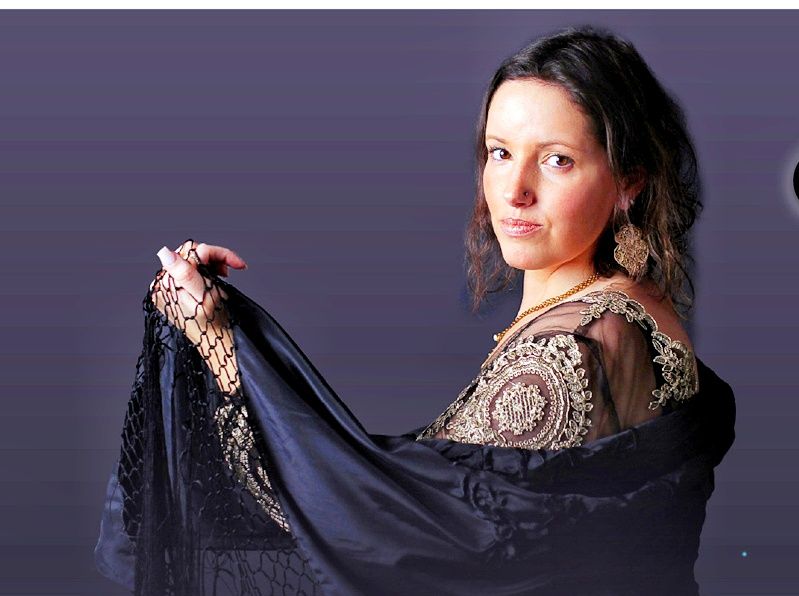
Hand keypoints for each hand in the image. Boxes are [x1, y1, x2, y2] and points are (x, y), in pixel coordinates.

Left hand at [149, 239, 247, 394]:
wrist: (217, 346)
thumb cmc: (213, 324)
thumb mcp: (202, 297)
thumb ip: (184, 274)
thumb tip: (163, 252)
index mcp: (165, 285)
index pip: (190, 252)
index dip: (217, 255)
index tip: (238, 266)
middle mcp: (163, 284)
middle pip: (190, 254)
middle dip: (214, 259)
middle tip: (229, 273)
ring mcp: (170, 287)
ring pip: (193, 260)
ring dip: (212, 264)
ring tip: (225, 276)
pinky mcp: (178, 291)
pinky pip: (192, 270)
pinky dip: (208, 271)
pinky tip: (217, 279)